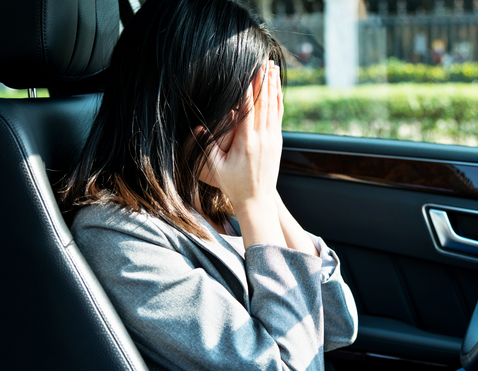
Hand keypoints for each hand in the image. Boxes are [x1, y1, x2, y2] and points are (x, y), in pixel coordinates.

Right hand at [204, 60, 283, 211]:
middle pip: (264, 103)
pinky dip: (278, 100)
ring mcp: (272, 139)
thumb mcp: (214, 167)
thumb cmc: (233, 184)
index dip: (247, 89)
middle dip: (263, 81)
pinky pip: (278, 116)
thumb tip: (199, 127)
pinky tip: (277, 89)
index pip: (247, 110)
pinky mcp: (278, 142)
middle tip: (263, 62)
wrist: (257, 200)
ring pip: (274, 107)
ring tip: (272, 68)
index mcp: (246, 142)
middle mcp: (262, 138)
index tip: (248, 72)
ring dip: (273, 86)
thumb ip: (207, 146)